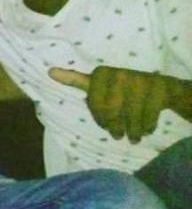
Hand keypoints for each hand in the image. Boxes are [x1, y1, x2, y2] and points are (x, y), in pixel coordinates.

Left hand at [48, 65, 174, 142]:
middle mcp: (119, 74)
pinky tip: (145, 129)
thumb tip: (49, 71)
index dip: (100, 118)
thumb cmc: (121, 90)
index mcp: (101, 73)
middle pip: (112, 113)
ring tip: (132, 136)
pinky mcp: (157, 90)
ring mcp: (139, 81)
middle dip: (115, 128)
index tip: (104, 123)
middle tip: (117, 135)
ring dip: (132, 132)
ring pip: (131, 118)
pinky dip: (146, 128)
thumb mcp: (97, 84)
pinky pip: (148, 119)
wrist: (160, 87)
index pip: (94, 105)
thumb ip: (75, 80)